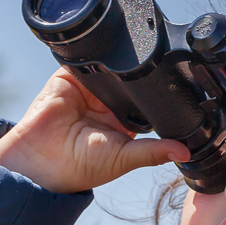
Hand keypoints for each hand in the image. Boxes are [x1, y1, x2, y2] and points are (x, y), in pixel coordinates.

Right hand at [0, 68, 189, 193]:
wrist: (40, 160)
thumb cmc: (79, 167)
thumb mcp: (123, 159)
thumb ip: (152, 152)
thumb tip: (185, 151)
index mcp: (123, 121)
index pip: (146, 101)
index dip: (158, 96)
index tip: (178, 87)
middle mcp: (108, 103)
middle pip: (132, 81)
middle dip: (141, 76)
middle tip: (158, 67)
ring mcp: (89, 88)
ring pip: (113, 67)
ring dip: (120, 64)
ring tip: (133, 61)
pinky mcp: (70, 76)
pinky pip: (87, 60)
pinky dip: (96, 57)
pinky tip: (105, 58)